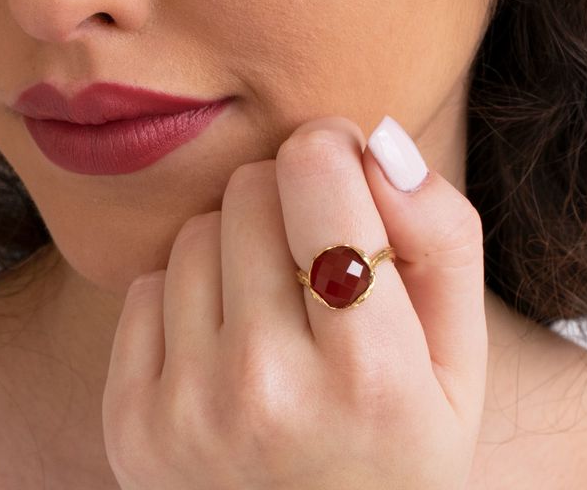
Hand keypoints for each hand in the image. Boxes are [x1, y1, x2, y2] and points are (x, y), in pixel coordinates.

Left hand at [102, 116, 486, 488]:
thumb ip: (441, 239)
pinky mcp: (129, 421)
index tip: (340, 166)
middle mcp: (263, 390)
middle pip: (248, 191)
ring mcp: (185, 410)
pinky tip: (221, 348)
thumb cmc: (395, 445)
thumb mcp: (457, 360)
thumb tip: (378, 142)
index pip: (314, 176)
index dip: (328, 147)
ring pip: (195, 232)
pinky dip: (185, 297)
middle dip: (285, 200)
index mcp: (367, 375)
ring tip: (270, 310)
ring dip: (234, 248)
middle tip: (311, 255)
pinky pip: (145, 286)